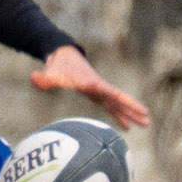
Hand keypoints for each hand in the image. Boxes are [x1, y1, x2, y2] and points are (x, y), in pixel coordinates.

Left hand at [32, 46, 149, 129]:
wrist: (62, 54)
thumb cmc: (57, 64)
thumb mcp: (50, 72)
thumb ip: (43, 77)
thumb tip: (34, 79)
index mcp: (92, 83)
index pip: (112, 93)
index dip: (125, 101)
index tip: (137, 108)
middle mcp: (99, 86)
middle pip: (120, 99)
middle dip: (133, 110)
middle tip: (147, 120)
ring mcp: (99, 90)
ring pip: (118, 104)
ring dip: (130, 114)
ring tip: (145, 124)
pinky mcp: (96, 94)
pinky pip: (110, 107)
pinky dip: (119, 116)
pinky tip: (126, 127)